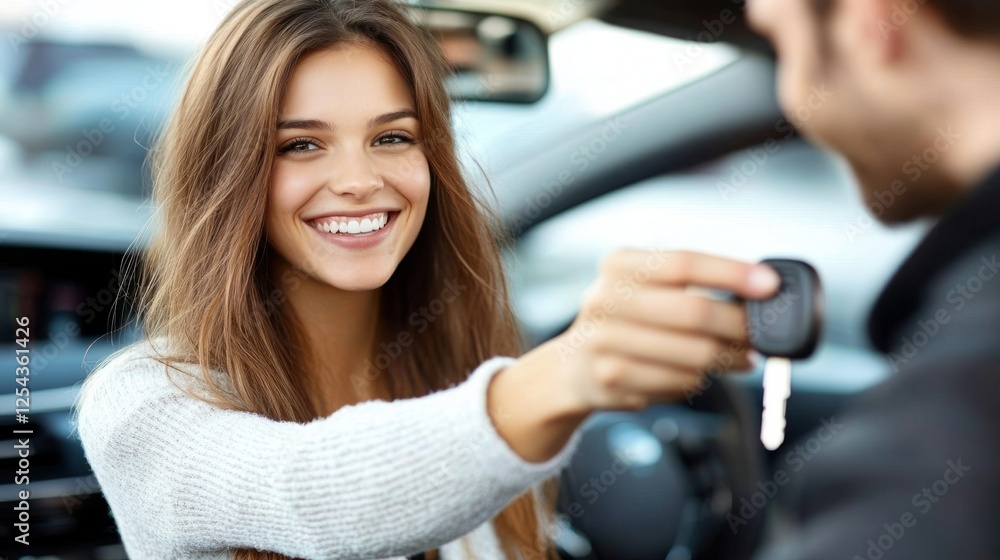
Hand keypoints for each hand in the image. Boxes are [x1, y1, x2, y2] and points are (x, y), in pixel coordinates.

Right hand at [552, 249, 779, 411]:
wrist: (571, 367)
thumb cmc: (625, 321)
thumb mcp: (643, 289)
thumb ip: (690, 284)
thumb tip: (759, 292)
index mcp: (618, 266)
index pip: (683, 263)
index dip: (731, 273)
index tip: (769, 285)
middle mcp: (604, 299)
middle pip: (693, 311)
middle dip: (739, 325)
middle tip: (760, 333)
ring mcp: (603, 342)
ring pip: (692, 354)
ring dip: (728, 359)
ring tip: (739, 358)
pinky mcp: (610, 380)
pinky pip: (678, 383)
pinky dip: (698, 380)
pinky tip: (698, 374)